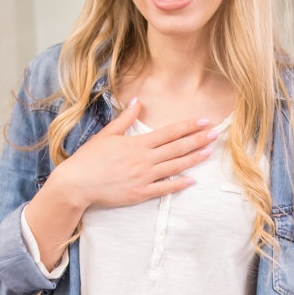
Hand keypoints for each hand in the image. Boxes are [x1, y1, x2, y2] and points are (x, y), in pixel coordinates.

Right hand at [45, 98, 217, 209]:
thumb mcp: (107, 134)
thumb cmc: (89, 158)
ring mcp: (143, 177)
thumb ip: (125, 118)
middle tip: (216, 134)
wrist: (77, 184)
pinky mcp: (140, 193)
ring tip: (208, 152)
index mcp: (137, 144)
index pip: (169, 132)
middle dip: (198, 140)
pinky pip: (164, 189)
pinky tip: (192, 181)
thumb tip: (138, 101)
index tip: (204, 121)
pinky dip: (178, 184)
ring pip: (174, 167)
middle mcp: (144, 159)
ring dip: (193, 159)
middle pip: (177, 148)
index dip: (188, 126)